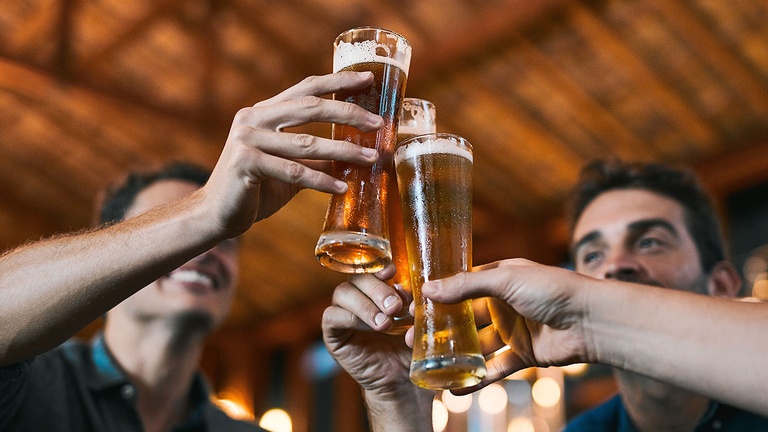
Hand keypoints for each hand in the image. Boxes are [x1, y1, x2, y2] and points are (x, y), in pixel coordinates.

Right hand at [202, 71, 383, 236]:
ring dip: (343, 152)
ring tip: (371, 159)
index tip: (369, 78)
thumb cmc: (255, 189)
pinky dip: (320, 181)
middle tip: (378, 123)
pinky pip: (293, 171)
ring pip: (306, 143)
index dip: (338, 82)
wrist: (215, 215)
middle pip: (310, 108)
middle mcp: (253, 118)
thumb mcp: (289, 166)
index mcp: (264, 112)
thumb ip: (314, 156)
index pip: (306, 88)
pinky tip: (342, 187)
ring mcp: (247, 139)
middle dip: (349, 113)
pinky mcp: (245, 162)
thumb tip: (357, 153)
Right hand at [323, 267, 434, 430]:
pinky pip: (332, 316)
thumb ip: (417, 305)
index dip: (378, 265)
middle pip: (357, 277)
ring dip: (365, 304)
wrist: (405, 384)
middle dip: (377, 288)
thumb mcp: (419, 322)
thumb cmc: (413, 350)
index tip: (393, 271)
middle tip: (396, 307)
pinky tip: (371, 328)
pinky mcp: (334, 335)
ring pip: (343, 293)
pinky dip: (351, 317)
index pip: (371, 266)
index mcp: (379, 290)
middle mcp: (360, 298)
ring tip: (386, 323)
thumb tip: (417, 297)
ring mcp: (344, 315)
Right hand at [418, 258, 591, 391]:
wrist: (591, 320)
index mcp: (500, 278)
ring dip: (456, 354)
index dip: (439, 297)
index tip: (413, 307)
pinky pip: (496, 368)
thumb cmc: (553, 289)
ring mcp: (514, 330)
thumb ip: (467, 285)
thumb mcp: (506, 280)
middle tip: (414, 338)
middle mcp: (505, 303)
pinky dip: (478, 377)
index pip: (462, 286)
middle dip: (442, 328)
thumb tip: (429, 288)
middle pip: (466, 318)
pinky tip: (456, 386)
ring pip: (478, 344)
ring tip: (428, 364)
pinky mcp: (524, 354)